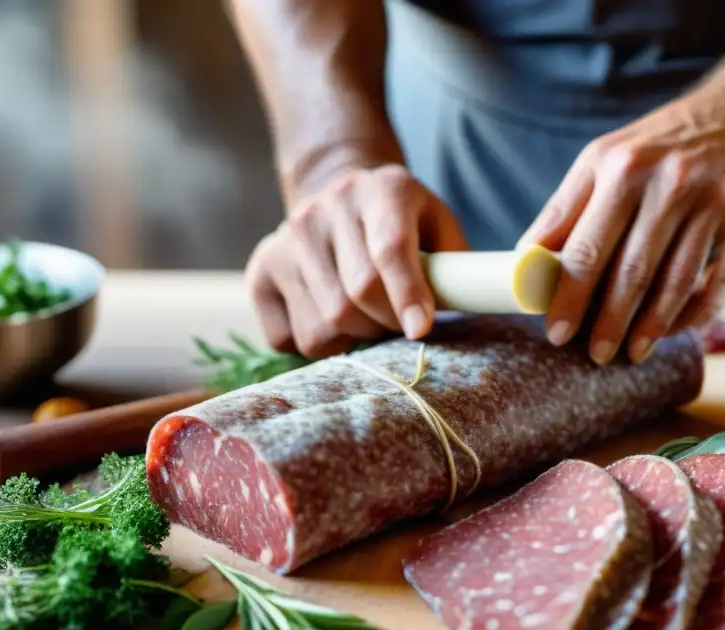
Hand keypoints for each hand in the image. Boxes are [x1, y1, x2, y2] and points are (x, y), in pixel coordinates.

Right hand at [245, 164, 468, 357]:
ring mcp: (286, 240)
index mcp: (382, 190)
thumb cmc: (402, 222)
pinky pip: (288, 338)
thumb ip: (454, 265)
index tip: (420, 330)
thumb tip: (464, 307)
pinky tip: (333, 319)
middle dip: (386, 326)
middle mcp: (324, 209)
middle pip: (356, 296)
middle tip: (400, 325)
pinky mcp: (260, 271)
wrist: (339, 194)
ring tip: (368, 320)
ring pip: (323, 325)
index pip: (390, 248)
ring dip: (354, 339)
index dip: (408, 294)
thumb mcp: (437, 225)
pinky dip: (319, 345)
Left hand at [520, 88, 724, 364]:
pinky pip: (718, 284)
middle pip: (628, 270)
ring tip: (630, 352)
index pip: (584, 246)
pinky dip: (693, 314)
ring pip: (673, 283)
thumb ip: (569, 206)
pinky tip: (673, 329)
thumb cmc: (666, 144)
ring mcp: (712, 203)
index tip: (555, 332)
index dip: (567, 296)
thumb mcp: (611, 157)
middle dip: (607, 322)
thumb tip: (526, 260)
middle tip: (593, 354)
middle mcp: (666, 182)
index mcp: (620, 167)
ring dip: (649, 327)